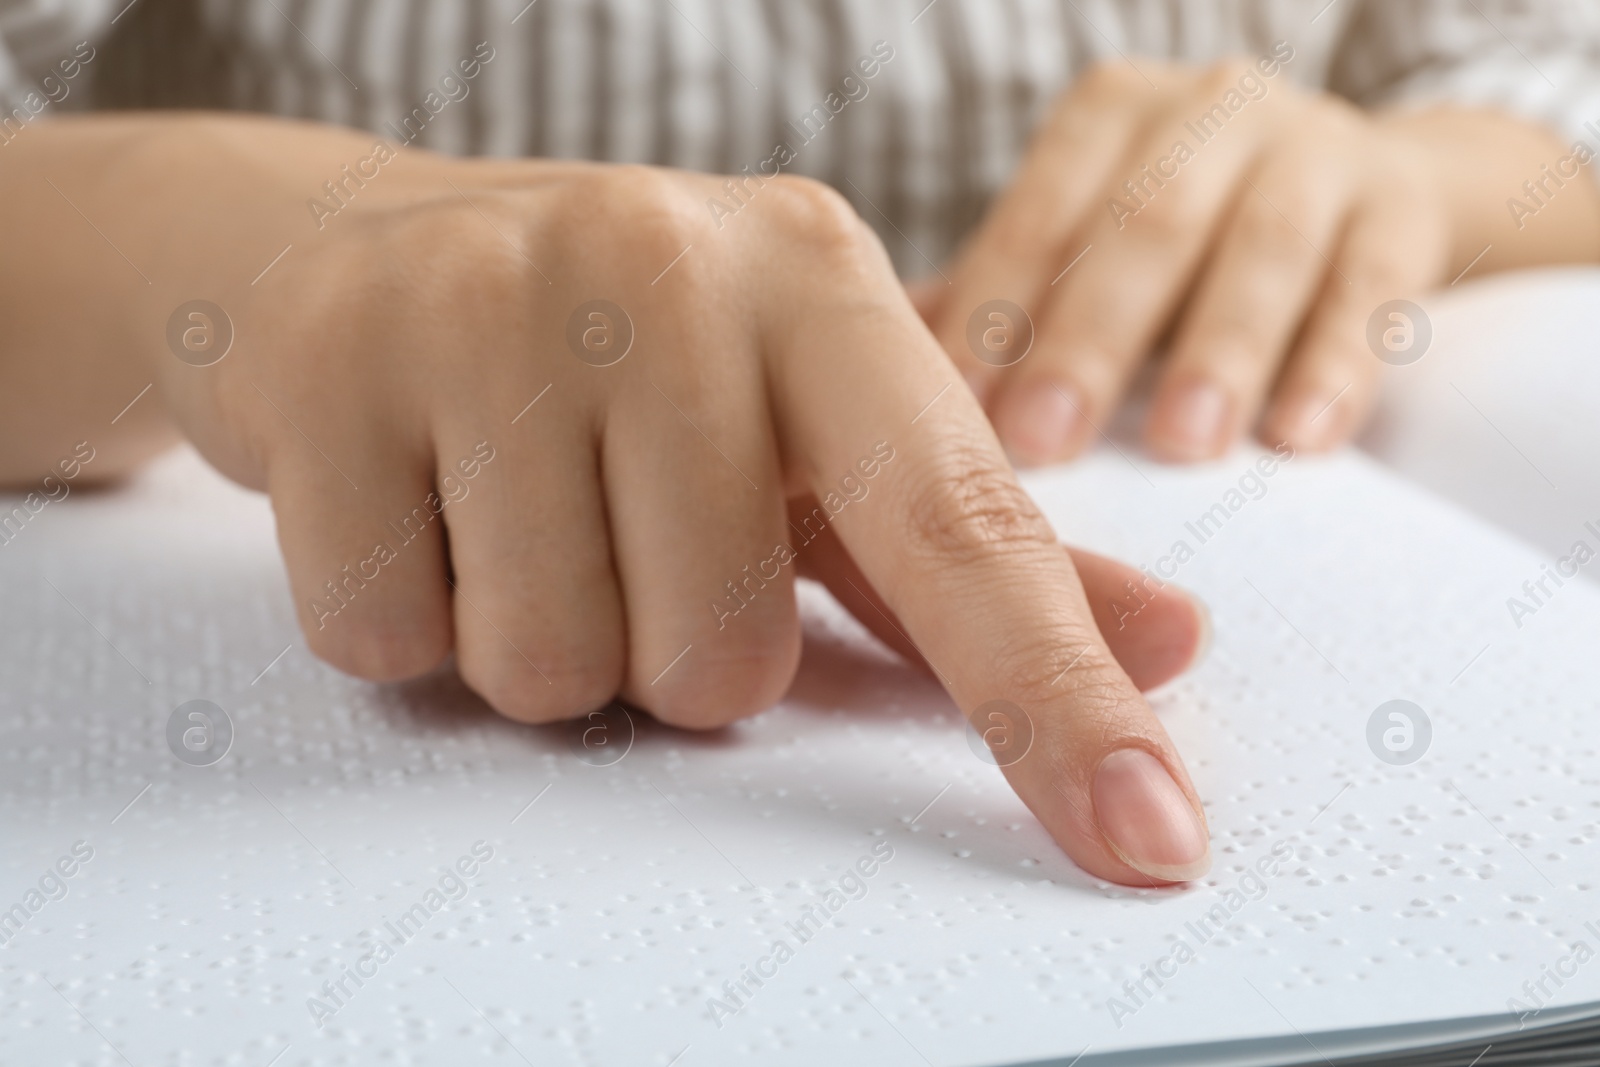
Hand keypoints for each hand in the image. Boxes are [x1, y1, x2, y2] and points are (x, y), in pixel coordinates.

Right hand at [130, 119, 1212, 883]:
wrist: (374, 247)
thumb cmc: (628, 358)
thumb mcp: (812, 424)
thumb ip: (978, 549)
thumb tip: (1170, 647)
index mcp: (820, 287)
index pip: (964, 533)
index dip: (1056, 704)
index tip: (1145, 841)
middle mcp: (666, 266)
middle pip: (720, 664)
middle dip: (667, 652)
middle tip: (620, 532)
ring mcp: (485, 299)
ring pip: (552, 668)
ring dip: (540, 641)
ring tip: (516, 514)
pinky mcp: (329, 358)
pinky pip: (389, 638)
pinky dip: (405, 619)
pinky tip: (413, 502)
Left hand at [924, 54, 1451, 463]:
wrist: (1376, 193)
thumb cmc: (1188, 244)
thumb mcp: (1091, 248)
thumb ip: (997, 298)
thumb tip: (864, 374)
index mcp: (1111, 118)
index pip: (1039, 214)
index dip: (994, 311)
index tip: (948, 410)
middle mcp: (1211, 112)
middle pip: (1144, 225)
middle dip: (1089, 338)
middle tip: (1042, 441)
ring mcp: (1317, 149)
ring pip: (1263, 248)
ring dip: (1217, 352)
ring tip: (1182, 447)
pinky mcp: (1405, 206)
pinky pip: (1373, 286)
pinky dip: (1336, 364)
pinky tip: (1302, 439)